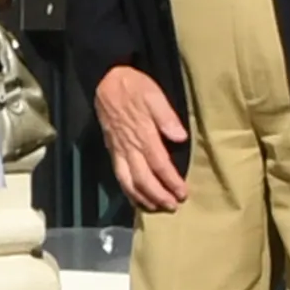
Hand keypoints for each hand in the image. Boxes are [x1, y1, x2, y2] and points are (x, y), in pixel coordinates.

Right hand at [93, 62, 189, 212]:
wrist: (106, 82)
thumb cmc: (134, 86)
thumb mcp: (154, 95)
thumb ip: (167, 117)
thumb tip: (180, 137)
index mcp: (143, 134)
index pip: (159, 164)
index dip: (171, 181)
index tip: (183, 192)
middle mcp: (129, 147)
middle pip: (144, 179)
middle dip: (158, 195)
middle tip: (173, 206)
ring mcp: (119, 151)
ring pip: (129, 181)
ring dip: (143, 197)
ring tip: (156, 207)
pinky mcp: (112, 151)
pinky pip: (119, 176)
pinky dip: (128, 191)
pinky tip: (136, 197)